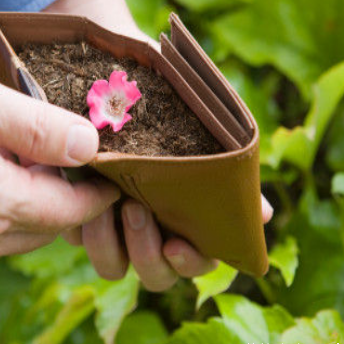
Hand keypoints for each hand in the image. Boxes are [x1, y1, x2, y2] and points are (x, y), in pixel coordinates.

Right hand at [0, 42, 118, 272]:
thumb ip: (36, 128)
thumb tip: (91, 146)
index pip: (72, 210)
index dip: (98, 191)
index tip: (113, 171)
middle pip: (46, 225)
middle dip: (66, 196)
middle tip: (71, 158)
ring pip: (14, 233)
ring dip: (31, 203)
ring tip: (28, 162)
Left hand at [45, 0, 273, 290]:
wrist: (118, 69)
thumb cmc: (169, 99)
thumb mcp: (203, 128)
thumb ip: (230, 174)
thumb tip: (266, 216)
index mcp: (186, 214)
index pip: (198, 259)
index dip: (191, 261)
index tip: (176, 244)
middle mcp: (152, 226)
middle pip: (156, 274)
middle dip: (147, 253)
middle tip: (137, 210)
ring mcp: (113, 221)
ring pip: (114, 266)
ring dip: (110, 244)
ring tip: (109, 199)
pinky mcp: (78, 209)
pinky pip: (77, 238)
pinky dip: (79, 222)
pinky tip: (81, 188)